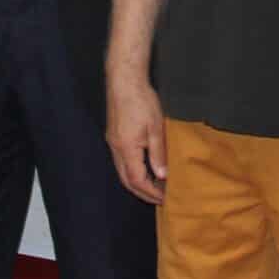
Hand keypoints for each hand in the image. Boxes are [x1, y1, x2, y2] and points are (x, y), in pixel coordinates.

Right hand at [105, 75, 168, 205]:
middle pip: (126, 180)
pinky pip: (121, 161)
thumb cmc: (141, 100)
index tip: (165, 198)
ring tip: (155, 185)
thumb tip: (162, 175)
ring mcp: (113, 142)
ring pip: (122, 171)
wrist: (124, 80)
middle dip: (143, 192)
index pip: (137, 180)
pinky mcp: (114, 135)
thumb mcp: (156, 128)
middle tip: (160, 198)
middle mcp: (116, 148)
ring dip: (137, 182)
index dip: (151, 192)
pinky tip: (145, 167)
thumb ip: (158, 153)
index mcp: (126, 148)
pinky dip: (133, 170)